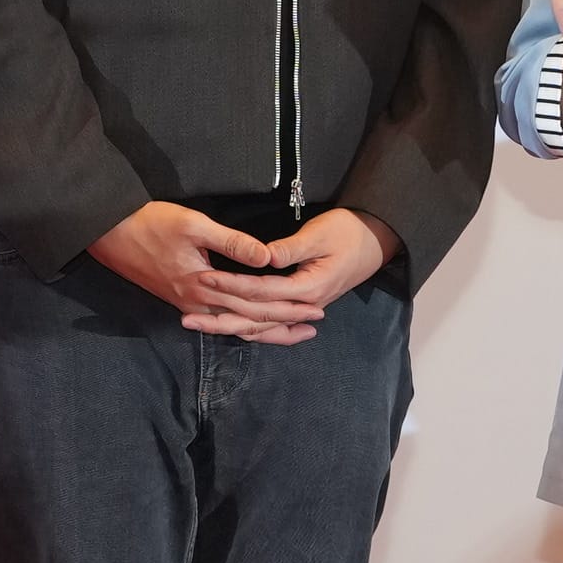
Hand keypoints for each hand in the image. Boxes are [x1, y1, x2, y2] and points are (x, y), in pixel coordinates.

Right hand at [87, 201, 386, 341]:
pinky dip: (242, 325)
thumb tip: (268, 259)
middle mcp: (198, 305)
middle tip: (316, 323)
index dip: (287, 308)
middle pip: (249, 322)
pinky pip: (220, 321)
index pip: (256, 306)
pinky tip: (254, 325)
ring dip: (265, 330)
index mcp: (204, 287)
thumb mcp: (193, 225)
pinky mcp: (181, 301)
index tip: (316, 308)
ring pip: (234, 327)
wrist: (107, 234)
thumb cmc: (149, 223)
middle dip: (284, 324)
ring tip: (294, 332)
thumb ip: (232, 243)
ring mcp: (188, 306)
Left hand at [202, 206, 391, 342]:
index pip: (260, 292)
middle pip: (256, 319)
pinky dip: (252, 329)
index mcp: (307, 287)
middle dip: (220, 318)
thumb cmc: (349, 232)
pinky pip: (273, 324)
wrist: (377, 241)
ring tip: (199, 327)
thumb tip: (263, 255)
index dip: (231, 286)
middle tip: (186, 319)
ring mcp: (304, 307)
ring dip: (230, 328)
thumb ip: (290, 248)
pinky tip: (231, 330)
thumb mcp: (320, 234)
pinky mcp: (303, 304)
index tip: (204, 279)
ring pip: (262, 327)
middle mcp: (304, 304)